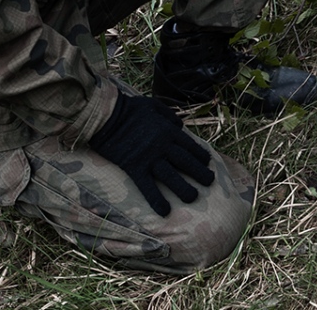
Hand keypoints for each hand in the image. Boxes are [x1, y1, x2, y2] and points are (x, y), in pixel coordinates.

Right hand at [89, 93, 215, 216]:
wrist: (107, 116)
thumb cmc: (129, 108)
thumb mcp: (154, 105)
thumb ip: (169, 115)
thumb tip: (180, 126)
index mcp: (169, 130)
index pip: (189, 146)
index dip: (200, 155)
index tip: (207, 163)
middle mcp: (163, 145)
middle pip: (185, 161)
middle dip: (199, 172)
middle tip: (210, 182)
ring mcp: (149, 158)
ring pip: (171, 176)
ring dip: (183, 188)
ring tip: (194, 198)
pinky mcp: (134, 167)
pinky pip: (147, 186)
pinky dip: (156, 199)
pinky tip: (165, 211)